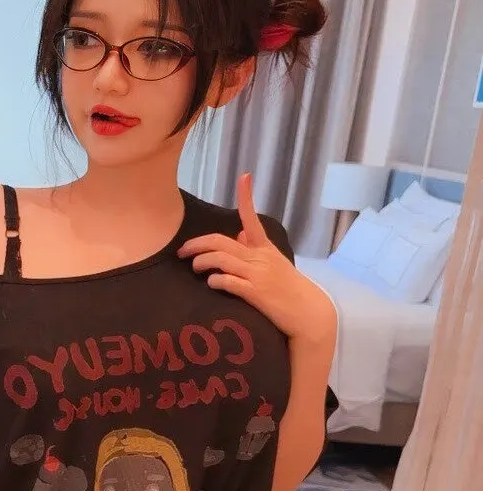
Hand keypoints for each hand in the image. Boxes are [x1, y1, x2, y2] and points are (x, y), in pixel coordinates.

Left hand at [177, 173, 336, 341]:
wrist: (308, 313)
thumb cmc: (288, 288)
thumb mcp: (273, 263)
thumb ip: (254, 247)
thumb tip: (238, 233)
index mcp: (264, 248)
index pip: (251, 218)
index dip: (246, 197)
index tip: (244, 176)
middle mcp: (259, 257)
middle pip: (220, 241)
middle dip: (196, 244)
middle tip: (182, 252)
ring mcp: (257, 274)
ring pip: (220, 259)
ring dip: (201, 262)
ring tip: (195, 268)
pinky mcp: (255, 293)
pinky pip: (227, 281)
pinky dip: (215, 281)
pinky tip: (211, 283)